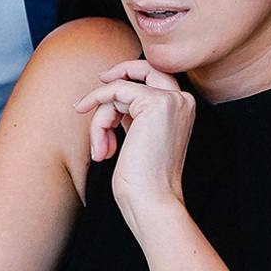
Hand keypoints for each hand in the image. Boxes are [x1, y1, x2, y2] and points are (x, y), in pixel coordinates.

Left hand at [72, 60, 196, 211]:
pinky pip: (114, 91)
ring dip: (101, 120)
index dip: (126, 83)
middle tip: (87, 99)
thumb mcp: (138, 139)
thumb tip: (112, 101)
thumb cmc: (142, 180)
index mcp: (181, 110)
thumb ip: (132, 117)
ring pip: (120, 90)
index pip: (152, 82)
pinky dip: (97, 111)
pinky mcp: (155, 103)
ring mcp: (171, 100)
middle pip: (144, 70)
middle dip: (116, 74)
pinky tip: (98, 142)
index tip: (100, 95)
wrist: (152, 200)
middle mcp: (182, 101)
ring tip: (101, 150)